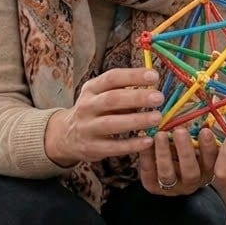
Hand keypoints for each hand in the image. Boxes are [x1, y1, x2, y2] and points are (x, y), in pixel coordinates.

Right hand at [44, 67, 162, 167]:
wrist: (66, 135)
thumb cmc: (95, 110)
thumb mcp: (101, 95)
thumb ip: (123, 91)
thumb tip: (153, 88)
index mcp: (91, 88)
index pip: (112, 78)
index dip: (133, 76)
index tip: (154, 76)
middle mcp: (87, 106)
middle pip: (112, 99)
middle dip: (137, 97)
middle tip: (159, 98)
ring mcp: (87, 128)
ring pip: (112, 123)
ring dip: (136, 120)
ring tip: (157, 117)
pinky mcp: (92, 148)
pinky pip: (113, 147)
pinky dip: (132, 144)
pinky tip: (148, 140)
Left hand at [140, 126, 220, 195]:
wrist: (165, 166)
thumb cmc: (185, 146)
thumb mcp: (195, 140)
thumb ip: (199, 131)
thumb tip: (203, 114)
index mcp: (206, 170)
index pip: (211, 161)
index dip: (209, 147)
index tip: (205, 131)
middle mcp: (191, 182)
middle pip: (190, 172)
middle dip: (185, 151)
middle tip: (180, 131)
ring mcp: (172, 187)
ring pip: (167, 175)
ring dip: (163, 154)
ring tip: (160, 135)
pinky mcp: (153, 186)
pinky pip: (149, 172)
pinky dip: (147, 156)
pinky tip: (146, 141)